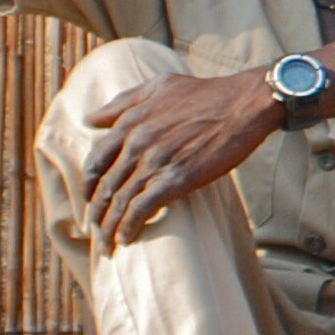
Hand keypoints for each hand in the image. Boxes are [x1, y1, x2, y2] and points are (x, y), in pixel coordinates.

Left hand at [80, 70, 278, 249]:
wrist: (246, 103)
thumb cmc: (207, 92)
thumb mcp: (158, 86)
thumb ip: (123, 102)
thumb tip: (90, 119)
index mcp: (130, 123)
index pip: (95, 162)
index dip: (89, 186)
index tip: (90, 202)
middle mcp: (137, 143)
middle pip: (105, 187)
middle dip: (97, 215)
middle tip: (95, 232)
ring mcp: (156, 162)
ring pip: (120, 201)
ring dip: (109, 228)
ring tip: (107, 247)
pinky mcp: (177, 178)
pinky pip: (143, 208)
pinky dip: (130, 226)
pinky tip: (126, 239)